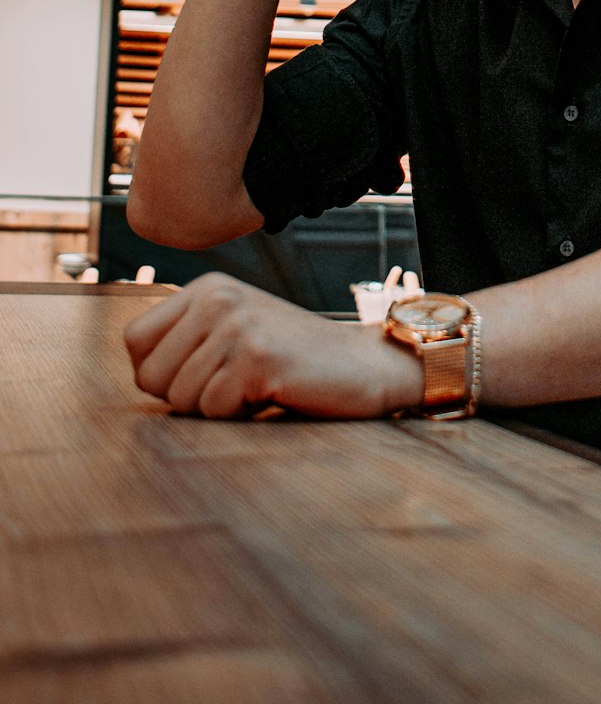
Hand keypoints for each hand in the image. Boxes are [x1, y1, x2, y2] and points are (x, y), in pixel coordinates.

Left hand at [123, 272, 423, 418]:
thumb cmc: (292, 360)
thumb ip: (187, 341)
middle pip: (150, 376)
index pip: (134, 342)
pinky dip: (239, 415)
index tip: (201, 376)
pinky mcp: (256, 356)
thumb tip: (137, 373)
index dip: (159, 374)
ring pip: (179, 398)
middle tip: (233, 386)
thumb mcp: (234, 331)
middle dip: (185, 398)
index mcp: (206, 288)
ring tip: (254, 387)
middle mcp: (217, 297)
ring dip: (215, 409)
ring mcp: (237, 324)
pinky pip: (213, 410)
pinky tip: (271, 393)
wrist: (363, 365)